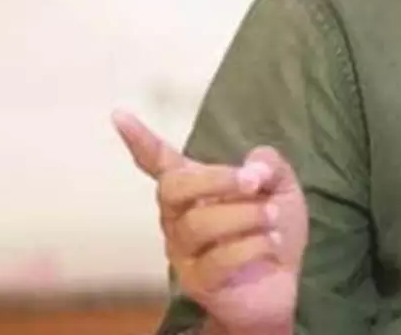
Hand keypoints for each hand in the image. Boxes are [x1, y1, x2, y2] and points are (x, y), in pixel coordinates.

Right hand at [113, 110, 307, 334]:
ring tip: (273, 219)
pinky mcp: (198, 282)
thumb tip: (252, 168)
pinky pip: (219, 259)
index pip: (158, 162)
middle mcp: (178, 219)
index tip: (119, 114)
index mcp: (195, 190)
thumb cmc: (273, 230)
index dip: (140, 140)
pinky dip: (253, 245)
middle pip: (174, 188)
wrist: (281, 286)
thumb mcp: (281, 188)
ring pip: (199, 225)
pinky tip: (272, 244)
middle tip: (252, 183)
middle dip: (216, 179)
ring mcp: (184, 253)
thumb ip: (268, 166)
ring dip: (246, 216)